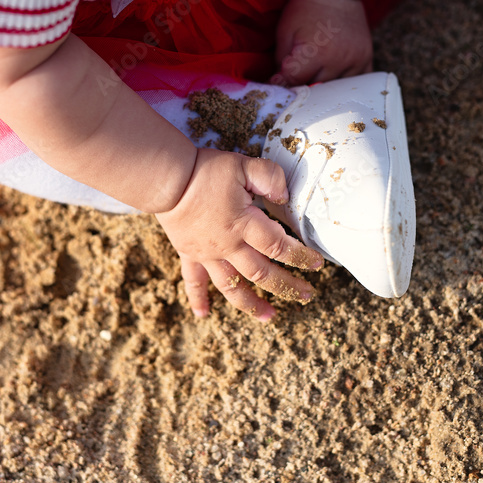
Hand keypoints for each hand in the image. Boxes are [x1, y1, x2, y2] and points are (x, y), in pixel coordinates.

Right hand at [155, 148, 323, 320]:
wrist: (165, 179)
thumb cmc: (205, 171)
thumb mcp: (244, 165)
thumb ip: (270, 178)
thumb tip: (285, 196)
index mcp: (244, 224)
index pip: (279, 247)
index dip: (301, 257)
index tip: (317, 264)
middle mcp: (228, 246)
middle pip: (262, 273)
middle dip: (287, 286)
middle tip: (306, 296)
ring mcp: (208, 254)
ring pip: (233, 286)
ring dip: (252, 304)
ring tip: (270, 317)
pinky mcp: (189, 253)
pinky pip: (193, 281)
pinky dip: (198, 299)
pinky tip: (204, 314)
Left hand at [273, 0, 372, 85]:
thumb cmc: (304, 10)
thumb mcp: (284, 33)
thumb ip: (281, 64)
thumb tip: (278, 87)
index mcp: (316, 53)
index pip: (295, 83)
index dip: (284, 83)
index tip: (278, 81)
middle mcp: (339, 60)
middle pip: (316, 90)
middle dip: (303, 87)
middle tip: (296, 80)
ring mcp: (356, 60)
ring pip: (336, 91)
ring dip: (324, 89)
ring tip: (315, 77)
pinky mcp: (367, 59)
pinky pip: (356, 84)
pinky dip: (344, 86)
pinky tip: (334, 77)